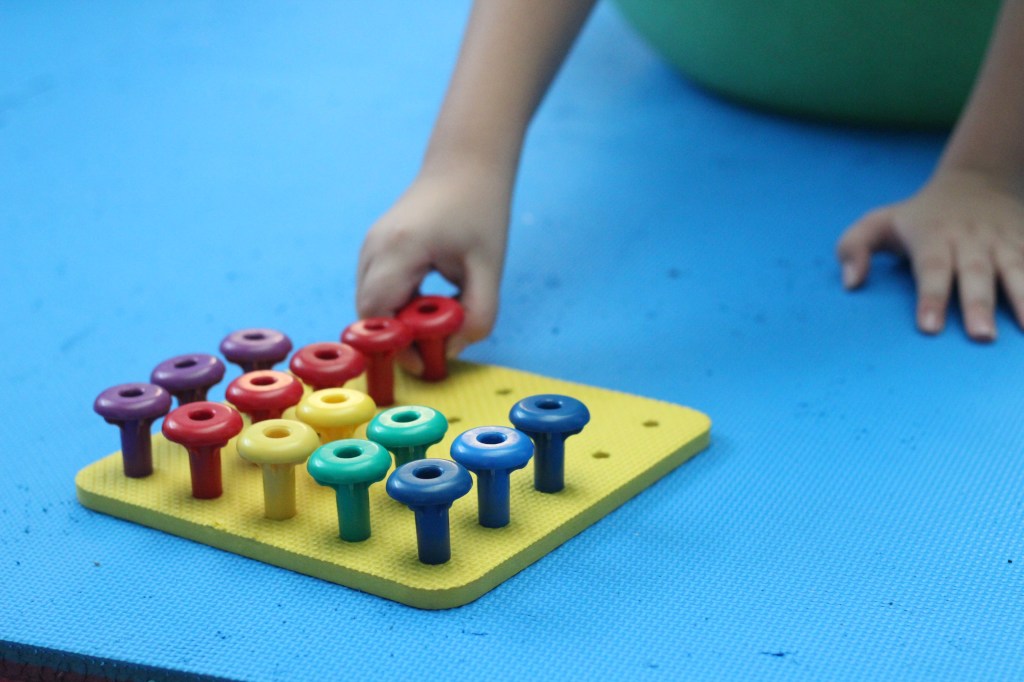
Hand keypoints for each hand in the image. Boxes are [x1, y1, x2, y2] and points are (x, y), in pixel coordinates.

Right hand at [356, 164, 511, 373]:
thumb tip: (450, 351)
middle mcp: (374, 247)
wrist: (466, 164)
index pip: (377, 314)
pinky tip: (431, 302)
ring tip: (440, 318)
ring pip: (370, 304)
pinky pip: (378, 291)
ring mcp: (370, 245)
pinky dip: (398, 306)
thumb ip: (477, 315)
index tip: (427, 362)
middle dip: (396, 339)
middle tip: (435, 349)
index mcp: (400, 248)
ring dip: (399, 322)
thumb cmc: (480, 210)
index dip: (395, 346)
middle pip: (368, 314)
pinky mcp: (375, 248)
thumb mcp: (490, 268)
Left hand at [837, 168, 1023, 340]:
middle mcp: (971, 240)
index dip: (930, 297)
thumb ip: (853, 247)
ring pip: (1016, 270)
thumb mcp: (878, 222)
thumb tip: (851, 283)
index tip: (929, 328)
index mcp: (933, 236)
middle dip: (978, 305)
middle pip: (975, 273)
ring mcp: (1003, 243)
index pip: (931, 269)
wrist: (977, 180)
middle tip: (981, 337)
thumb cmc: (917, 216)